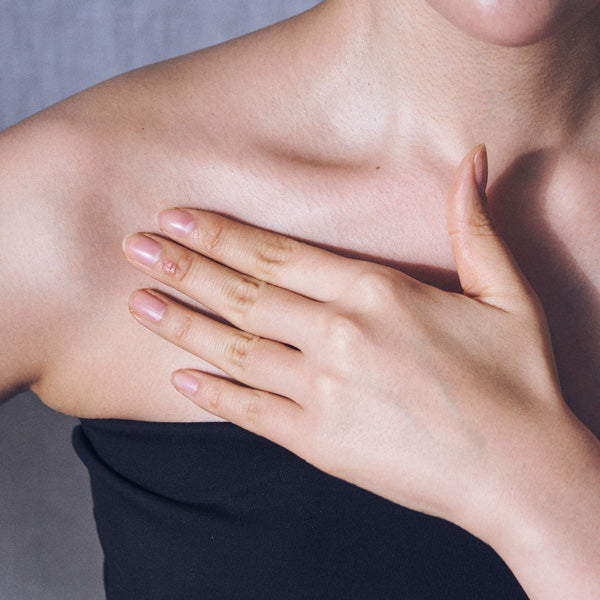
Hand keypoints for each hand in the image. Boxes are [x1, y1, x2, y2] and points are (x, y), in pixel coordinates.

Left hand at [123, 145, 599, 596]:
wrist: (521, 471)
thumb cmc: (517, 380)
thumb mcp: (506, 292)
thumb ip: (473, 226)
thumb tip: (473, 161)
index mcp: (377, 293)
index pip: (279, 254)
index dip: (223, 233)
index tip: (179, 217)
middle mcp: (338, 336)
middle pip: (243, 294)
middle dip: (184, 266)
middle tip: (133, 246)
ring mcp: (323, 391)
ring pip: (235, 347)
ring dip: (181, 323)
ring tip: (138, 303)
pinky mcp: (319, 441)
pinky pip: (251, 411)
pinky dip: (213, 393)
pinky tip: (179, 377)